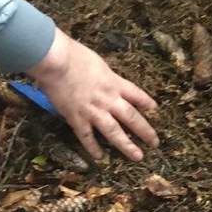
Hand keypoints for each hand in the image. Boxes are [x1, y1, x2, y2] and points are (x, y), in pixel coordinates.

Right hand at [27, 28, 158, 161]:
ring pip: (114, 132)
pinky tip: (99, 157)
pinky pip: (86, 136)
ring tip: (138, 156)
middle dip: (145, 131)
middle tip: (155, 142)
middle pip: (132, 118)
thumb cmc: (74, 54)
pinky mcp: (77, 118)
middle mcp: (109, 100)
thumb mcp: (98, 63)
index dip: (146, 102)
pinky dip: (92, 147)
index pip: (136, 95)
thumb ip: (105, 75)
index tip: (154, 109)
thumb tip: (106, 79)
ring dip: (127, 146)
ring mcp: (94, 111)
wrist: (56, 61)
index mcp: (114, 83)